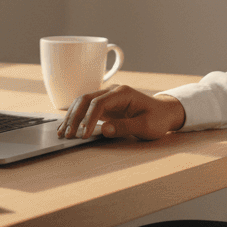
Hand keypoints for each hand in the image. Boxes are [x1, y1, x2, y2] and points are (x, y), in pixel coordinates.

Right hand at [56, 85, 185, 140]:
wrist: (164, 113)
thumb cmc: (157, 119)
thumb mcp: (146, 126)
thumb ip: (125, 127)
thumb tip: (104, 129)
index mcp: (123, 93)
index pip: (99, 103)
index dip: (89, 119)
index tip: (84, 134)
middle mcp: (113, 92)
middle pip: (86, 99)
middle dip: (74, 117)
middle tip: (67, 134)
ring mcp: (108, 97)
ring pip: (82, 102)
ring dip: (71, 116)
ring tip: (62, 132)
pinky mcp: (105, 105)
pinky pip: (86, 108)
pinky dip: (75, 117)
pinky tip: (67, 127)